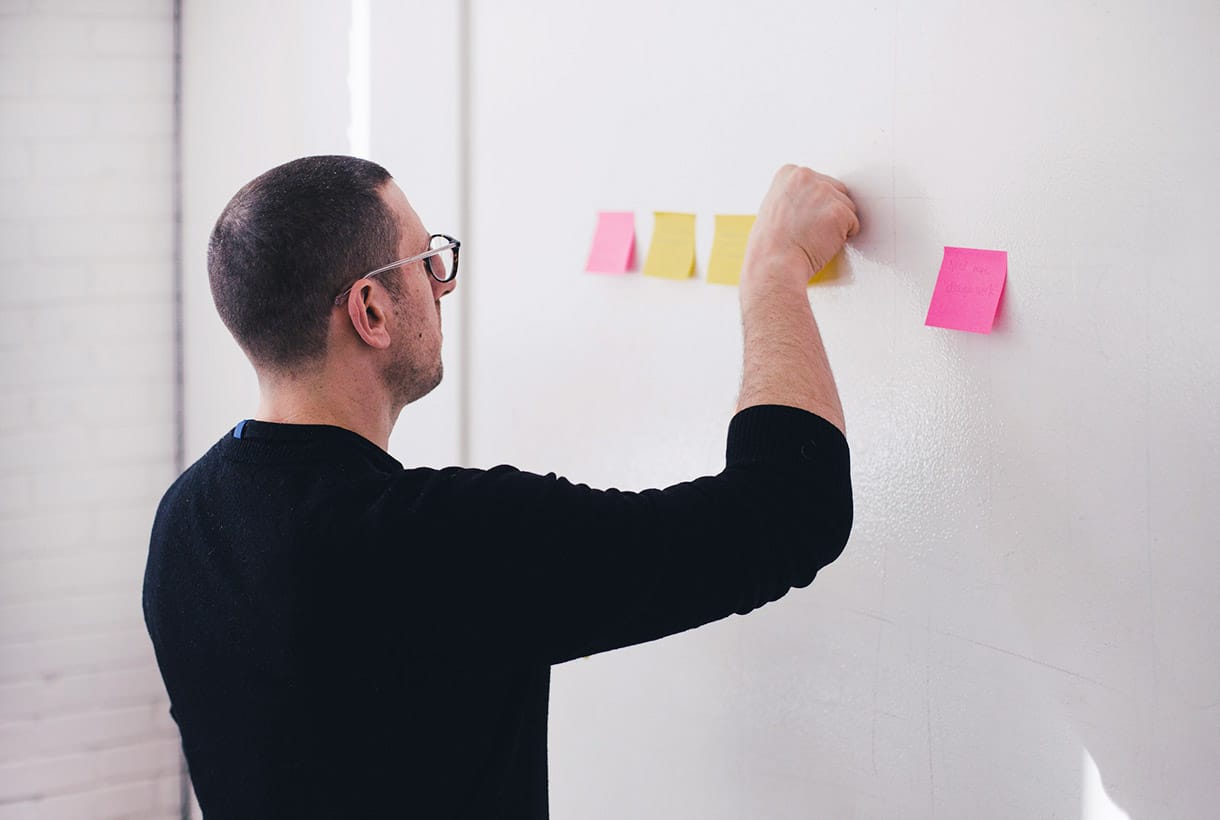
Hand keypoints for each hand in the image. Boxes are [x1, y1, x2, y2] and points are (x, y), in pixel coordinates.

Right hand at [743, 165, 859, 287]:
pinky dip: (843, 238)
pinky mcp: (839, 211)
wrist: (774, 265)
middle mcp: (806, 177)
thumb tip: (813, 198)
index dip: (814, 204)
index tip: (802, 218)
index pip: (819, 182)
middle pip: (837, 190)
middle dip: (829, 211)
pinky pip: (854, 224)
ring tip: (813, 237)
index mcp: (789, 173)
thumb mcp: (774, 207)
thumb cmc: (770, 246)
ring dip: (837, 225)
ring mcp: (824, 192)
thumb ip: (796, 196)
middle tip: (810, 231)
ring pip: (847, 207)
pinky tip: (822, 243)